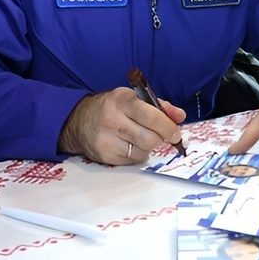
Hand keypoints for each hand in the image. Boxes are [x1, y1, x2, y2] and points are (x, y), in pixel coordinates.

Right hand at [58, 88, 185, 164]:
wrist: (78, 120)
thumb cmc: (112, 107)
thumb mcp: (134, 98)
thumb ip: (160, 106)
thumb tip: (179, 116)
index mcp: (122, 100)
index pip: (152, 116)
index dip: (168, 127)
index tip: (176, 133)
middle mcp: (112, 119)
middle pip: (150, 139)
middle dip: (161, 139)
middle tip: (161, 136)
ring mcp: (107, 139)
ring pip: (143, 152)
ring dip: (148, 147)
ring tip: (142, 137)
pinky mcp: (104, 156)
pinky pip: (132, 161)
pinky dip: (137, 154)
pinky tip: (130, 145)